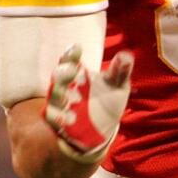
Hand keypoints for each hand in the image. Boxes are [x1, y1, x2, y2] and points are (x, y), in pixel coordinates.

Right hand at [42, 45, 132, 163]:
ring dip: (60, 96)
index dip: (71, 54)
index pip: (69, 59)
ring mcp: (60, 104)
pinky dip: (57, 118)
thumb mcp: (117, 85)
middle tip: (74, 71)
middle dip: (63, 73)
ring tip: (71, 99)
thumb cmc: (108, 100)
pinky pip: (50, 118)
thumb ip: (120, 71)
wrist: (103, 129)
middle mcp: (66, 86)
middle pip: (57, 75)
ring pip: (52, 96)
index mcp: (78, 73)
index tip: (78, 49)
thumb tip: (126, 56)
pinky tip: (67, 119)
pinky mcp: (57, 122)